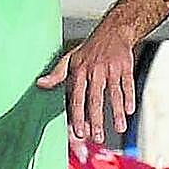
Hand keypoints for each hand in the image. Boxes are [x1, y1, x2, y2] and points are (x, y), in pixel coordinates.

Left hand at [37, 24, 135, 143]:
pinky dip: (129, 98)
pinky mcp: (125, 66)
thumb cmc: (89, 50)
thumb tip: (39, 84)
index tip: (78, 133)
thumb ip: (56, 75)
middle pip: (95, 99)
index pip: (77, 98)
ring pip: (114, 94)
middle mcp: (94, 71)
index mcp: (79, 71)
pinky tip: (129, 112)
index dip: (77, 116)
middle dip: (96, 120)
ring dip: (116, 112)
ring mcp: (111, 69)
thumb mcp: (69, 59)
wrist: (113, 31)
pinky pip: (127, 85)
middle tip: (97, 138)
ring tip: (119, 128)